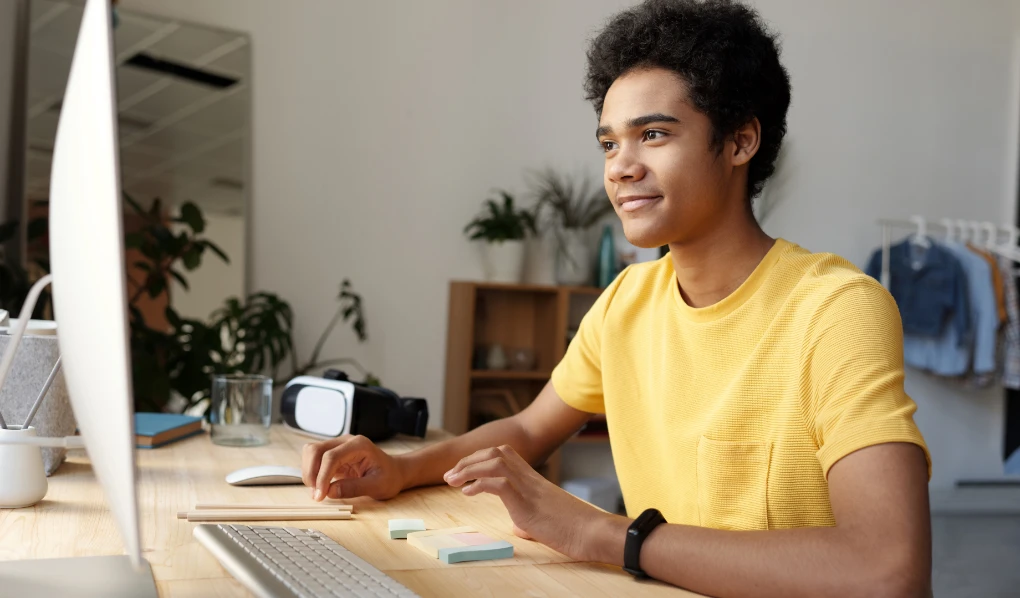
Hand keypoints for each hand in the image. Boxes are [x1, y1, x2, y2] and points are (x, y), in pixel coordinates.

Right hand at [301, 435, 404, 500]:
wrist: (394, 472)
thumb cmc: (389, 477)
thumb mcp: (377, 486)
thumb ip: (354, 488)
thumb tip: (330, 492)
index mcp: (359, 445)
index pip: (331, 456)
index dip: (322, 476)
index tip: (320, 495)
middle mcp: (346, 441)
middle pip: (315, 450)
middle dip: (311, 473)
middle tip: (317, 495)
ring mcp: (338, 446)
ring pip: (311, 452)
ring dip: (309, 473)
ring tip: (318, 492)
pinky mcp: (333, 455)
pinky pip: (314, 460)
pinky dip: (312, 473)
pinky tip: (320, 486)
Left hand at [443, 444, 608, 560]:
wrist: (590, 531)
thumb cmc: (571, 528)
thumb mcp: (543, 520)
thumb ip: (527, 517)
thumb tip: (519, 526)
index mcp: (531, 479)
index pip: (503, 454)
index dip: (479, 458)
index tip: (463, 470)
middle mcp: (528, 477)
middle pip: (495, 452)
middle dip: (468, 460)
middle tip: (450, 475)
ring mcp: (528, 487)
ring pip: (494, 462)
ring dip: (469, 469)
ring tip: (452, 480)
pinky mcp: (526, 502)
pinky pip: (499, 484)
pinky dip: (479, 485)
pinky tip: (468, 493)